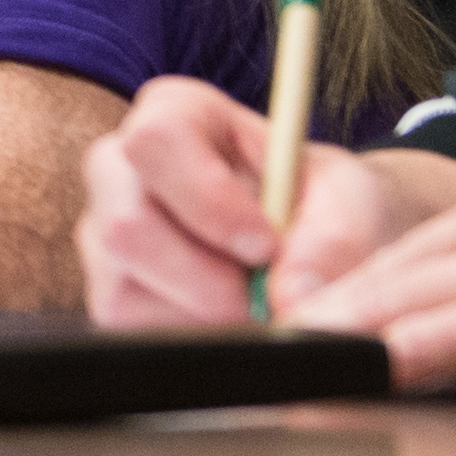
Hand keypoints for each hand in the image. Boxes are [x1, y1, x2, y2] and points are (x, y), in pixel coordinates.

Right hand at [77, 75, 450, 327]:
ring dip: (205, 317)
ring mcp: (104, 234)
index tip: (266, 246)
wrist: (317, 243)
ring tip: (258, 308)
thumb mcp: (350, 201)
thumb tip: (290, 295)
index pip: (157, 143)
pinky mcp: (108, 293)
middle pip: (126, 226)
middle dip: (206, 281)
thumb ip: (334, 238)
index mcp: (174, 114)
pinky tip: (231, 321)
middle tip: (267, 301)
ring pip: (125, 290)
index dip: (208, 200)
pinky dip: (192, 340)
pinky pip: (133, 331)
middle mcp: (120, 169)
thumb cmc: (326, 203)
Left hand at [294, 122, 455, 387]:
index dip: (383, 270)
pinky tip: (348, 377)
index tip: (334, 295)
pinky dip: (391, 359)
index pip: (441, 227)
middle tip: (274, 331)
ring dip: (342, 333)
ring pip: (407, 293)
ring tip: (282, 363)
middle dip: (337, 301)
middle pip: (403, 258)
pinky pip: (447, 335)